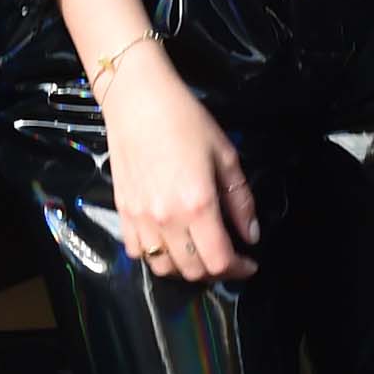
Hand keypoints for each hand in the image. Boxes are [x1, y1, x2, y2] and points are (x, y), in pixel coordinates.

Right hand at [100, 45, 260, 283]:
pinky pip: (137, 252)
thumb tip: (251, 234)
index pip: (219, 261)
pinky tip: (169, 242)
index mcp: (198, 205)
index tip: (249, 263)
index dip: (239, 269)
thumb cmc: (186, 121)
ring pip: (163, 268)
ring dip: (185, 269)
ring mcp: (140, 218)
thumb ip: (240, 201)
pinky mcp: (122, 212)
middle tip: (227, 256)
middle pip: (192, 271)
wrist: (138, 101)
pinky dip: (155, 256)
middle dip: (215, 271)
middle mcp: (167, 219)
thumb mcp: (226, 156)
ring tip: (198, 252)